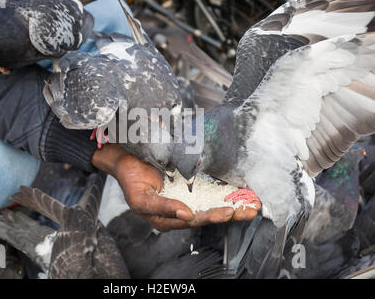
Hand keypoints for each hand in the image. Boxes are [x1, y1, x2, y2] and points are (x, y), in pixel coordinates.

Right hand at [92, 144, 259, 230]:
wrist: (126, 160)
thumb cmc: (131, 180)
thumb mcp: (141, 198)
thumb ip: (164, 208)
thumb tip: (187, 215)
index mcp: (169, 217)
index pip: (196, 219)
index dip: (213, 216)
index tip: (229, 212)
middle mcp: (181, 209)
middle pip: (210, 212)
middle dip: (232, 212)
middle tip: (252, 210)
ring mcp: (187, 195)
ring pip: (213, 201)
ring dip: (234, 202)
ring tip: (253, 202)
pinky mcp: (190, 183)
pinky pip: (211, 188)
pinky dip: (226, 190)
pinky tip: (240, 190)